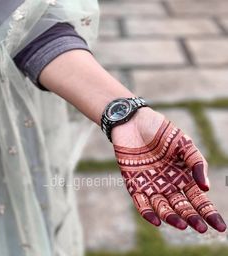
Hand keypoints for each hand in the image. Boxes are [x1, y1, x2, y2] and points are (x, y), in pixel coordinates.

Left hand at [111, 107, 226, 232]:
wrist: (134, 121)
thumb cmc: (160, 130)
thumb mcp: (184, 143)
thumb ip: (196, 163)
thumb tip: (206, 188)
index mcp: (182, 175)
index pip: (197, 198)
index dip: (208, 212)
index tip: (220, 227)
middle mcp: (167, 183)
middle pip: (181, 205)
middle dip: (191, 217)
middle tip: (200, 228)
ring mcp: (150, 184)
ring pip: (162, 206)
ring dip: (171, 217)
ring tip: (181, 224)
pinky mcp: (134, 183)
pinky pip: (140, 202)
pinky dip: (147, 212)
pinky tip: (157, 221)